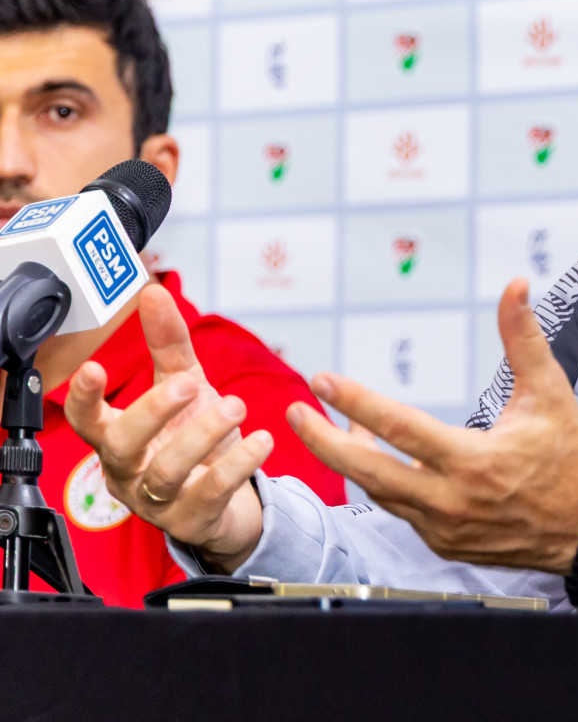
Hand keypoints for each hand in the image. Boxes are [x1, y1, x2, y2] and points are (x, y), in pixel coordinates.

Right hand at [64, 285, 270, 572]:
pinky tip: (261, 440)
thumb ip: (168, 344)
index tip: (92, 368)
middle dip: (154, 411)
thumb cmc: (192, 439)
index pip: (85, 421)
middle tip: (189, 384)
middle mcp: (130, 471)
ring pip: (166, 471)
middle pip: (123, 445)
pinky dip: (237, 465)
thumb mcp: (184, 386)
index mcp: (119, 437)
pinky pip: (211, 493)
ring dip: (202, 435)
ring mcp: (158, 500)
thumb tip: (153, 292)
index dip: (83, 398)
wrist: (226, 499)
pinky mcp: (194, 518)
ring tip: (236, 406)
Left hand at [288, 279, 577, 572]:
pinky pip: (398, 509)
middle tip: (292, 413)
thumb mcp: (549, 392)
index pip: (399, 428)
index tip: (321, 381)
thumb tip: (515, 286)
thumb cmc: (570, 454)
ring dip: (351, 459)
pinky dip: (381, 481)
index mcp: (473, 461)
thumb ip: (523, 338)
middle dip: (321, 442)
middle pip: (366, 472)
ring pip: (378, 492)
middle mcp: (451, 500)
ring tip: (332, 426)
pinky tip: (377, 456)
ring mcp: (443, 528)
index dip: (355, 402)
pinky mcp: (443, 544)